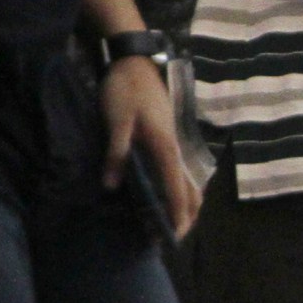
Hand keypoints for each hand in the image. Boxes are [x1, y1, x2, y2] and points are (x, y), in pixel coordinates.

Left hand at [101, 56, 199, 237]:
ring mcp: (174, 145)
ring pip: (188, 183)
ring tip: (162, 223)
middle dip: (184, 217)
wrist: (132, 63)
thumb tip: (110, 186)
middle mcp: (176, 150)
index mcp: (166, 148)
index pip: (178, 191)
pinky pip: (178, 172)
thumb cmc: (124, 91)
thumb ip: (115, 153)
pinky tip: (159, 196)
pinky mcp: (167, 140)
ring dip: (181, 205)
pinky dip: (175, 190)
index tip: (172, 238)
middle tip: (166, 237)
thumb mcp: (115, 121)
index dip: (177, 216)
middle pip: (191, 192)